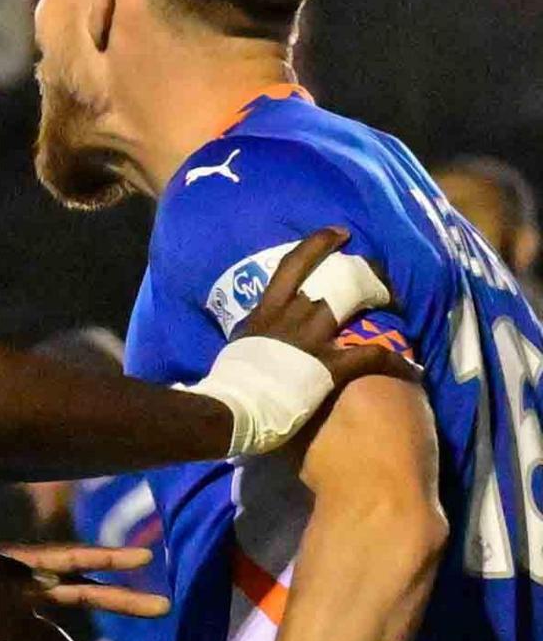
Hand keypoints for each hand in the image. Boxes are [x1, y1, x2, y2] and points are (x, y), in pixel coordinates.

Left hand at [0, 541, 168, 640]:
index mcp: (19, 564)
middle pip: (81, 597)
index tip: (147, 558)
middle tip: (165, 608)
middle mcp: (21, 590)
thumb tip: (46, 583)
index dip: (110, 557)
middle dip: (122, 602)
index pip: (74, 558)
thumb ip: (5, 572)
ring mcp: (6, 617)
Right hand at [234, 227, 418, 388]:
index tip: (340, 233)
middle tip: (378, 269)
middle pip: (331, 284)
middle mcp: (293, 317)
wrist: (235, 407)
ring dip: (374, 301)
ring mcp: (312, 341)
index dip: (318, 245)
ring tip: (394, 300)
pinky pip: (367, 356)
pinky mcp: (328, 367)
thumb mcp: (239, 343)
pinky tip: (411, 364)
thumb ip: (255, 330)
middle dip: (359, 273)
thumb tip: (260, 327)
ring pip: (350, 308)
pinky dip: (392, 358)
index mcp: (268, 311)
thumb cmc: (230, 379)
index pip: (293, 266)